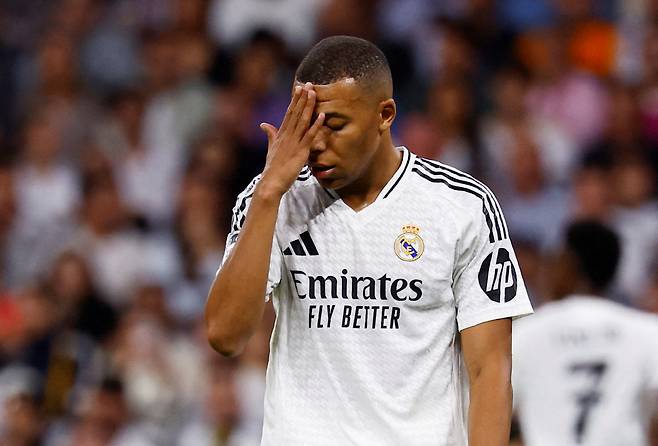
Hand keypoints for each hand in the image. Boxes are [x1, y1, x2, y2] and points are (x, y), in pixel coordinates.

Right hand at [258, 82, 324, 196]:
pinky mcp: (300, 152)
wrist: (271, 183)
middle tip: (308, 84)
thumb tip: (263, 124)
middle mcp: (286, 136)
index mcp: (281, 135)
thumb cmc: (272, 168)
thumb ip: (270, 135)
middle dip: (302, 98)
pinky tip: (322, 115)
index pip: (289, 113)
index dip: (295, 100)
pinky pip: (310, 136)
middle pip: (296, 113)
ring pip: (302, 121)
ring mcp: (293, 143)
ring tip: (314, 93)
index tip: (299, 88)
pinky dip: (316, 125)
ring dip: (308, 106)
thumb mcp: (271, 149)